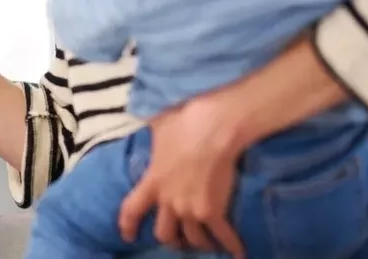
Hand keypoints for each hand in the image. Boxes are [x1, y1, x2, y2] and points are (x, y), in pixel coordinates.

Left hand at [118, 95, 245, 257]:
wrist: (212, 128)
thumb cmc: (183, 123)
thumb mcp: (157, 128)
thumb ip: (154, 136)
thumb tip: (150, 122)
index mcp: (152, 181)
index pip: (131, 210)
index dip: (128, 226)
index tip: (128, 236)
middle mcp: (168, 201)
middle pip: (164, 234)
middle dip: (172, 239)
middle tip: (179, 239)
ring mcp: (190, 210)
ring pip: (193, 240)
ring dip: (200, 243)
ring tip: (207, 243)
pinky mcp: (214, 213)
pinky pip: (223, 237)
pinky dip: (232, 246)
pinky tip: (238, 252)